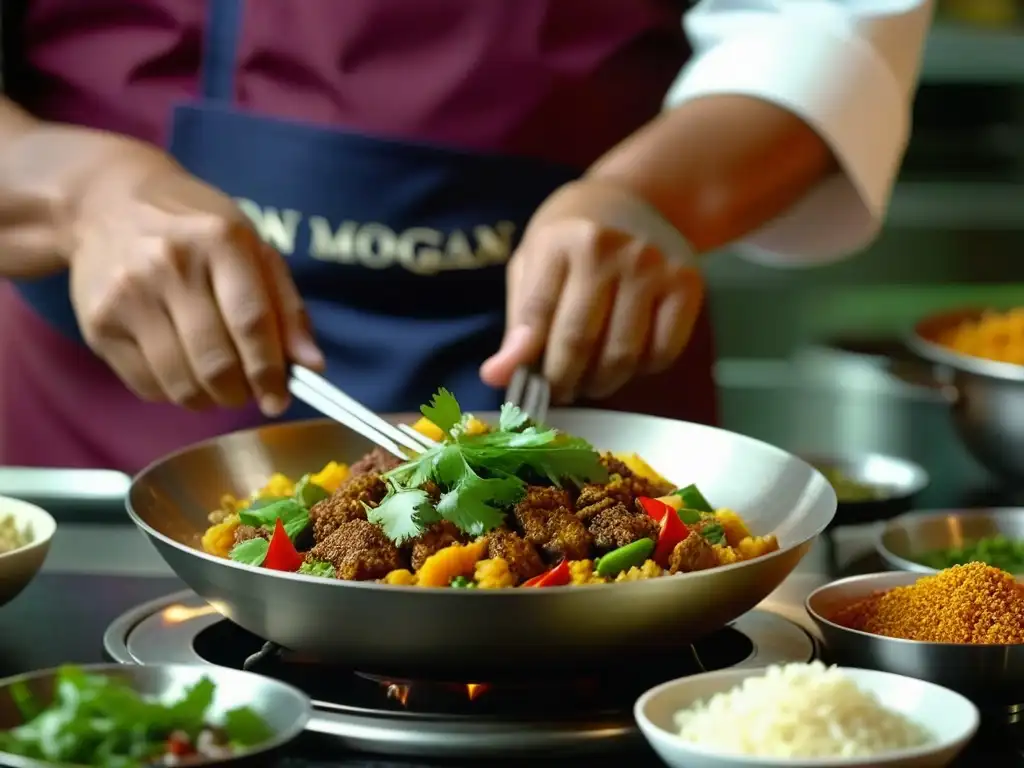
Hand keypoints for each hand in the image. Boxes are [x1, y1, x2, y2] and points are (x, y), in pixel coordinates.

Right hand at [67, 138, 322, 414]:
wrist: (107, 203)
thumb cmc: (196, 229)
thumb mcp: (252, 248)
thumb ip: (287, 307)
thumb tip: (313, 367)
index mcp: (219, 240)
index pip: (252, 323)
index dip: (270, 371)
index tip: (279, 399)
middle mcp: (169, 264)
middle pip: (216, 362)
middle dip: (240, 392)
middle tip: (248, 392)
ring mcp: (128, 295)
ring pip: (180, 383)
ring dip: (209, 399)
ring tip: (218, 386)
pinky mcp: (98, 324)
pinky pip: (146, 386)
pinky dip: (173, 394)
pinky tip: (181, 372)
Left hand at [480, 179, 702, 402]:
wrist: (634, 198)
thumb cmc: (571, 239)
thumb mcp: (533, 265)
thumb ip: (518, 323)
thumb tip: (496, 377)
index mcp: (559, 242)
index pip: (537, 317)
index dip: (526, 363)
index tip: (524, 389)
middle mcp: (607, 250)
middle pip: (579, 343)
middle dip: (563, 381)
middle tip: (558, 392)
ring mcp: (652, 266)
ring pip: (621, 356)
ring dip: (601, 382)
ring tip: (588, 379)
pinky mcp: (687, 284)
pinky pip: (662, 353)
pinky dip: (641, 370)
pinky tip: (627, 358)